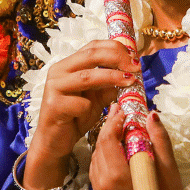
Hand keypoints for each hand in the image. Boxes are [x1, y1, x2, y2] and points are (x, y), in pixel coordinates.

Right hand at [24, 40, 139, 189]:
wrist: (55, 142)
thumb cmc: (75, 117)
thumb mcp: (96, 99)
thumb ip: (108, 86)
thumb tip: (130, 74)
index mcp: (68, 65)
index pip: (93, 47)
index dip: (115, 48)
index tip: (134, 57)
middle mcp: (58, 71)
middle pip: (91, 55)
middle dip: (117, 58)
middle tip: (135, 67)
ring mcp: (54, 87)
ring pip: (87, 76)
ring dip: (112, 78)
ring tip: (130, 82)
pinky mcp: (53, 105)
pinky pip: (81, 103)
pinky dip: (91, 108)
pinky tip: (88, 116)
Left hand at [89, 104, 188, 189]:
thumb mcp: (168, 167)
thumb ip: (159, 138)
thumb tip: (152, 115)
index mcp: (117, 174)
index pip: (107, 138)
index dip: (114, 121)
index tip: (125, 111)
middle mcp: (104, 183)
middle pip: (100, 145)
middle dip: (109, 126)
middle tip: (119, 111)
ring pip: (96, 156)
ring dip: (106, 140)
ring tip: (117, 127)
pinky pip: (97, 169)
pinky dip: (104, 155)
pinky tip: (115, 149)